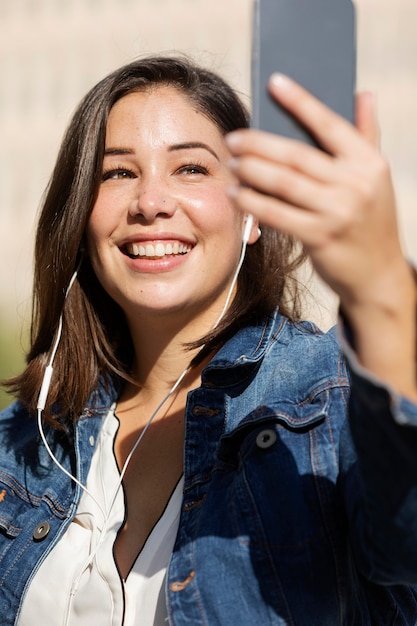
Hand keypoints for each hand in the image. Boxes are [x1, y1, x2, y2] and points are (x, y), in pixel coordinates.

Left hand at [226, 74, 415, 397]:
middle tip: (233, 139)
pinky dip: (253, 203)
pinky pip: (278, 214)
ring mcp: (338, 212)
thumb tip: (364, 93)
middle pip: (297, 156)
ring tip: (231, 164)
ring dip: (251, 171)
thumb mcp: (376, 177)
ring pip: (284, 184)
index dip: (301, 102)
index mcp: (370, 162)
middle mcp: (356, 184)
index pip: (330, 124)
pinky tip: (236, 194)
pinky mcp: (320, 237)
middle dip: (259, 145)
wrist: (378, 274)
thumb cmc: (371, 222)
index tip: (274, 82)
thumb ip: (367, 135)